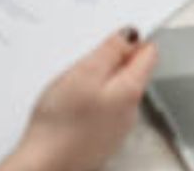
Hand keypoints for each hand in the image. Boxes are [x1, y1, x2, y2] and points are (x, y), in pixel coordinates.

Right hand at [0, 29, 158, 170]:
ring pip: (114, 91)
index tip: (110, 36)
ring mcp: (116, 127)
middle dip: (110, 61)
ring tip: (71, 84)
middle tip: (82, 61)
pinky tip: (70, 106)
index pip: (148, 54)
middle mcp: (130, 111)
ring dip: (97, 82)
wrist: (46, 167)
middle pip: (131, 72)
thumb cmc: (61, 125)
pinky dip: (90, 101)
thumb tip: (131, 35)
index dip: (130, 39)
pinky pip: (102, 110)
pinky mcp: (101, 138)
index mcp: (130, 90)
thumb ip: (110, 52)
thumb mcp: (83, 75)